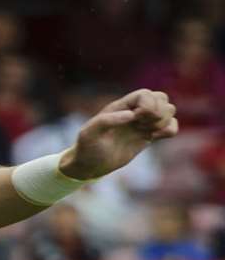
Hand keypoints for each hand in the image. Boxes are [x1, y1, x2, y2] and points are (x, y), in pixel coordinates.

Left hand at [62, 89, 176, 179]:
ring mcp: (143, 123)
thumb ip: (106, 121)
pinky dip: (169, 130)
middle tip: (143, 125)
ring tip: (148, 132)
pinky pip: (172, 126)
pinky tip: (154, 138)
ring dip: (164, 121)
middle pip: (162, 98)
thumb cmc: (87, 148)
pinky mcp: (149, 136)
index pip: (146, 94)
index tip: (135, 119)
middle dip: (158, 112)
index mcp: (121, 106)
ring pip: (170, 109)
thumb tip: (131, 115)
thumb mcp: (89, 134)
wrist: (90, 165)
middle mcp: (134, 111)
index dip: (147, 105)